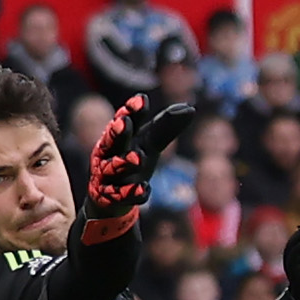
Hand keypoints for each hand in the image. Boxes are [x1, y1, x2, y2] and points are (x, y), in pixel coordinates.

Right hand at [77, 95, 196, 244]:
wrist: (109, 199)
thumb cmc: (131, 163)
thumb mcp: (149, 145)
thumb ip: (166, 127)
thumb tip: (191, 108)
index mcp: (119, 138)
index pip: (125, 121)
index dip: (132, 111)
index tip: (142, 99)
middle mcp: (109, 154)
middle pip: (112, 142)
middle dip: (118, 132)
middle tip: (124, 123)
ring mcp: (108, 177)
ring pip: (114, 169)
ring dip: (124, 162)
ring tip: (138, 158)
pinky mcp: (110, 198)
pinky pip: (121, 196)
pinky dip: (132, 193)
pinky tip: (144, 190)